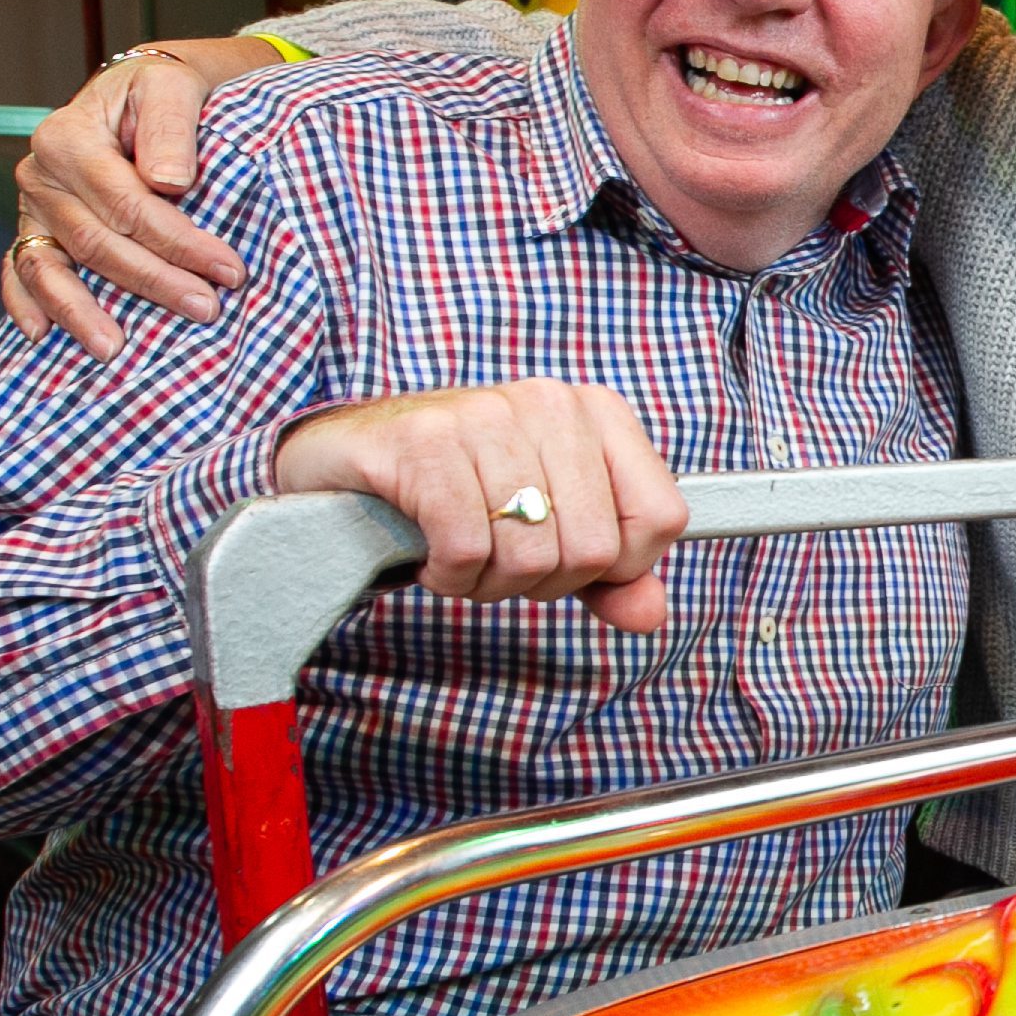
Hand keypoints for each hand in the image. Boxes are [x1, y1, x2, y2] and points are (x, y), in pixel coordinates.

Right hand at [4, 37, 280, 358]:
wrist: (141, 96)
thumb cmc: (160, 94)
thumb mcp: (172, 89)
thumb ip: (170, 127)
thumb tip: (169, 181)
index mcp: (69, 136)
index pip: (126, 203)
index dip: (178, 240)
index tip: (228, 268)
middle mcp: (41, 173)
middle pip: (96, 241)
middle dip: (153, 281)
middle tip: (205, 308)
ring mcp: (33, 207)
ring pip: (51, 268)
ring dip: (82, 312)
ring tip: (115, 349)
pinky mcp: (34, 230)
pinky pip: (19, 271)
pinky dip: (26, 305)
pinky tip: (42, 336)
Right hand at [273, 382, 689, 633]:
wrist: (353, 459)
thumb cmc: (462, 491)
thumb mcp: (550, 528)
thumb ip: (609, 574)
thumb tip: (650, 613)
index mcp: (598, 414)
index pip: (662, 517)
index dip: (619, 565)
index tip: (568, 555)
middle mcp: (550, 402)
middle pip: (595, 549)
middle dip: (545, 581)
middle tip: (500, 558)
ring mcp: (487, 415)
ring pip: (531, 555)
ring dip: (489, 581)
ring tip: (461, 550)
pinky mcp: (425, 442)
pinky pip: (467, 548)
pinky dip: (448, 574)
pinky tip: (429, 550)